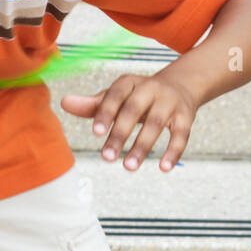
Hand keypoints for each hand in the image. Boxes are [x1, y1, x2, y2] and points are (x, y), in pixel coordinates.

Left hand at [60, 71, 198, 172]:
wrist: (181, 86)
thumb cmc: (139, 96)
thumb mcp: (117, 97)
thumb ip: (93, 104)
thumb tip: (64, 103)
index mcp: (129, 83)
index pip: (115, 95)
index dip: (105, 112)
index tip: (96, 133)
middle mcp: (150, 88)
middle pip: (134, 110)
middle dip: (120, 134)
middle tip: (106, 157)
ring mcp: (170, 102)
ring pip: (156, 124)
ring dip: (142, 146)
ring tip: (128, 167)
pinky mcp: (186, 116)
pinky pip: (181, 135)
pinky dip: (173, 151)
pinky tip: (164, 167)